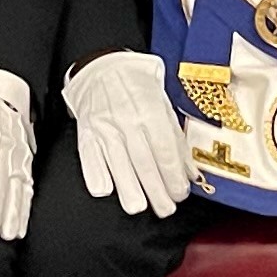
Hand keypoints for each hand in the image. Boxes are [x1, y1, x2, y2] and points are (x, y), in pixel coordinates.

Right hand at [66, 50, 192, 218]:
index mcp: (151, 110)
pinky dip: (97, 176)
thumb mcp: (165, 105)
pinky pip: (90, 158)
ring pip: (118, 164)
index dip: (173, 176)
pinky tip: (107, 190)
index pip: (165, 151)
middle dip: (156, 191)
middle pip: (144, 163)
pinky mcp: (86, 132)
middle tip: (165, 209)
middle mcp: (127, 120)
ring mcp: (104, 127)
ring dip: (129, 191)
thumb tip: (190, 172)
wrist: (104, 67)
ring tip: (139, 207)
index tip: (180, 192)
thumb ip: (177, 139)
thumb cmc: (138, 86)